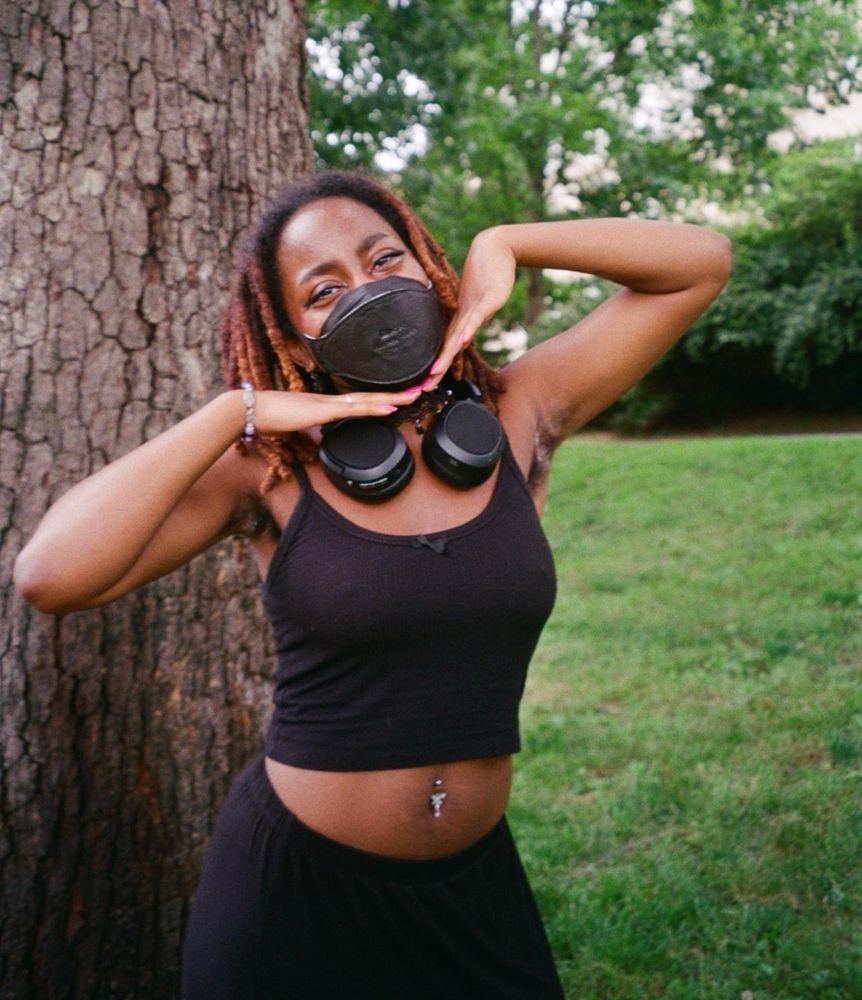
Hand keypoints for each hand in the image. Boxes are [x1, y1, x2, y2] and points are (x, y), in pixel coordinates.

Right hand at [252, 385, 421, 434]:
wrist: (246, 410)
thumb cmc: (267, 418)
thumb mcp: (294, 426)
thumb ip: (308, 428)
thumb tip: (316, 437)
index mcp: (325, 404)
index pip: (360, 400)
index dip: (382, 397)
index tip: (403, 396)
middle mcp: (329, 401)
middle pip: (371, 395)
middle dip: (398, 393)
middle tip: (423, 387)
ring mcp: (326, 404)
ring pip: (367, 399)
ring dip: (393, 397)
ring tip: (417, 394)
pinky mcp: (320, 412)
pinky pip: (352, 409)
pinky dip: (373, 407)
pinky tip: (389, 406)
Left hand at [422, 227, 515, 390]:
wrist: (495, 248)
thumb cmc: (486, 275)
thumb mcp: (478, 302)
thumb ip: (470, 318)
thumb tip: (462, 334)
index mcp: (460, 321)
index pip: (445, 350)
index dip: (435, 369)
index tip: (424, 387)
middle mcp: (462, 318)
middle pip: (446, 348)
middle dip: (435, 371)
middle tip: (421, 390)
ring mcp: (473, 308)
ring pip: (456, 336)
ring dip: (445, 356)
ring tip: (434, 373)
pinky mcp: (487, 300)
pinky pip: (475, 318)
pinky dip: (466, 331)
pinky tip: (459, 343)